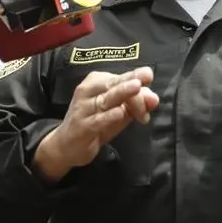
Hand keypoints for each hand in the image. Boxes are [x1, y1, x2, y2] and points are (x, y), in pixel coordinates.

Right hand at [36, 67, 157, 178]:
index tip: (151, 86)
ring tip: (137, 87)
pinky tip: (120, 112)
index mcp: (97, 82)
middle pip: (114, 84)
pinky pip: (97, 120)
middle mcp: (88, 91)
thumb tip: (154, 98)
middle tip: (146, 77)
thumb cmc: (96, 122)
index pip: (120, 77)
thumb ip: (136, 104)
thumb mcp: (118, 111)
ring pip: (106, 99)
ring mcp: (83, 108)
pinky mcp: (82, 126)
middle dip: (132, 82)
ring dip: (122, 92)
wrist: (67, 145)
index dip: (138, 79)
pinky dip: (109, 116)